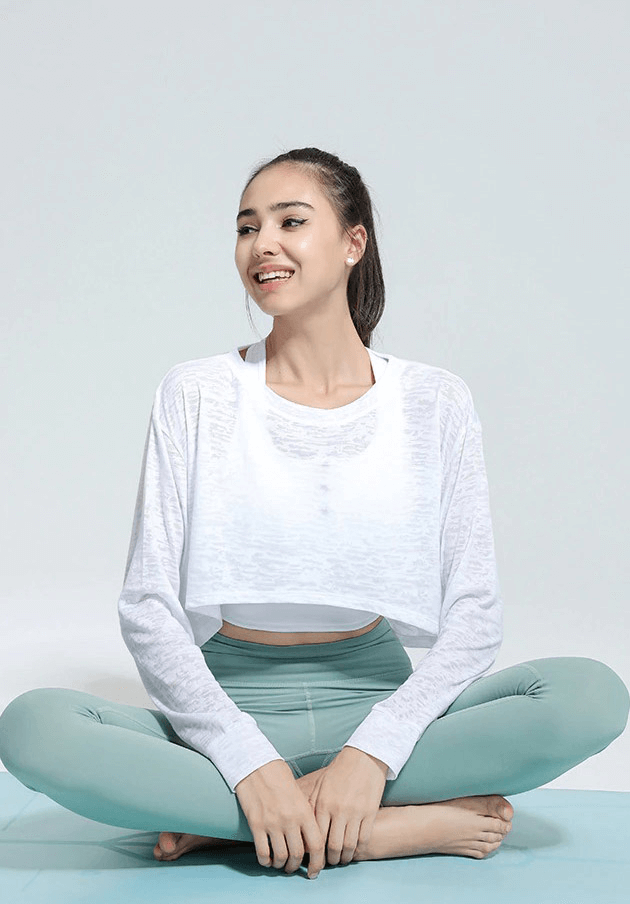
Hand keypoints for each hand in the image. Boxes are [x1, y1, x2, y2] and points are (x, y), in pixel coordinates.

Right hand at [234, 759, 325, 878]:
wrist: (256, 764)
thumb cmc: (278, 776)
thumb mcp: (299, 793)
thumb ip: (305, 814)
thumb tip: (309, 838)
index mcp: (304, 811)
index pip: (317, 845)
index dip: (317, 863)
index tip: (314, 871)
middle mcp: (290, 819)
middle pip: (298, 854)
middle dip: (296, 866)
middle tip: (294, 867)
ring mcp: (272, 823)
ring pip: (280, 856)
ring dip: (281, 865)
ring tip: (281, 864)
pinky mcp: (256, 824)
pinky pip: (262, 852)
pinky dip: (265, 861)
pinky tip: (267, 860)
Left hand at [295, 746, 387, 865]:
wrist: (364, 757)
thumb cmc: (339, 771)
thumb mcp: (320, 785)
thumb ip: (312, 805)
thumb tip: (303, 827)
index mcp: (323, 804)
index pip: (316, 837)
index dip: (315, 853)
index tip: (314, 858)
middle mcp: (338, 810)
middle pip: (333, 846)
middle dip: (329, 860)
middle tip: (328, 863)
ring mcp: (356, 812)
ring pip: (349, 846)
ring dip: (344, 858)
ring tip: (341, 860)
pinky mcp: (370, 812)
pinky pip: (363, 838)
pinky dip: (358, 849)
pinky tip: (354, 851)